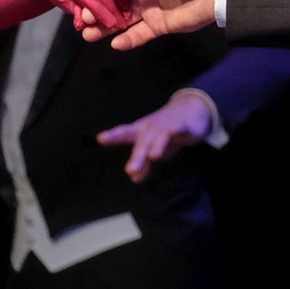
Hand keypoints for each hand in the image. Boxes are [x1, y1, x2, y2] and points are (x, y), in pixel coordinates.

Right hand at [87, 0, 219, 47]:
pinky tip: (115, 43)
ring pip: (121, 20)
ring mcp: (148, 9)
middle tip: (83, 20)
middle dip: (96, 11)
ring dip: (105, 28)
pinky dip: (127, 40)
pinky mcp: (159, 26)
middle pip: (111, 3)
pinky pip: (139, 34)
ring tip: (88, 35)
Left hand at [96, 90, 213, 181]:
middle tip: (130, 170)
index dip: (113, 136)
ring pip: (160, 137)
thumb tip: (134, 179)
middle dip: (137, 156)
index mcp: (140, 133)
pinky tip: (176, 134)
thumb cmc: (165, 133)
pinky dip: (178, 130)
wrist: (188, 109)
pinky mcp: (182, 126)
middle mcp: (151, 128)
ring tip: (153, 157)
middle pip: (142, 142)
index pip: (124, 134)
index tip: (101, 138)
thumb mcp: (153, 150)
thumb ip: (145, 165)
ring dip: (157, 146)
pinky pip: (179, 129)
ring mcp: (166, 126)